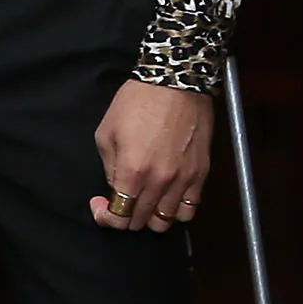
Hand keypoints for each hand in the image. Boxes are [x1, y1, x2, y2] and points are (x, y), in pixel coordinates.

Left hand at [92, 79, 212, 230]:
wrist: (175, 82)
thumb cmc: (137, 101)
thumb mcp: (107, 132)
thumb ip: (110, 168)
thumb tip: (116, 188)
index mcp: (133, 170)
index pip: (119, 216)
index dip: (106, 217)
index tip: (101, 205)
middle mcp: (160, 180)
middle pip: (141, 221)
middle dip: (125, 216)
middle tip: (119, 201)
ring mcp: (184, 179)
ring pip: (166, 221)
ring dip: (150, 217)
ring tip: (144, 202)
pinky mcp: (201, 173)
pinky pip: (190, 208)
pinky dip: (176, 211)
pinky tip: (166, 199)